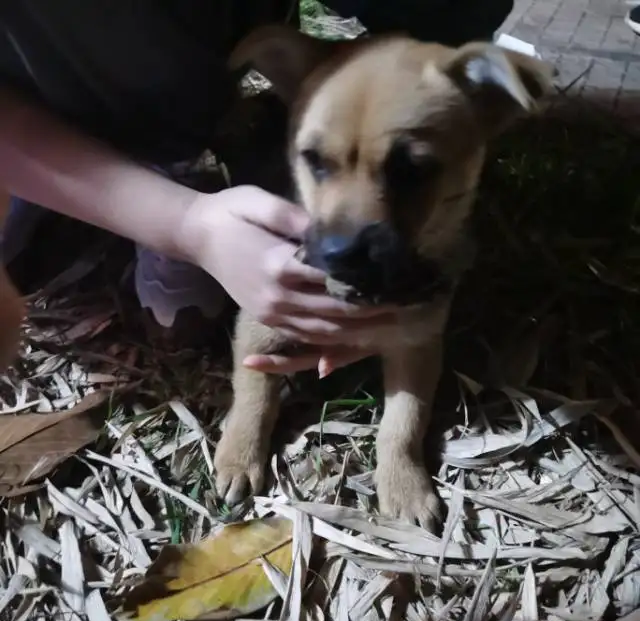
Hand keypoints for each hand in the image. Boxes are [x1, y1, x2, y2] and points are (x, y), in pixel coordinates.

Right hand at [184, 186, 393, 372]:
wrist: (197, 236)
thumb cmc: (233, 213)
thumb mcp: (263, 202)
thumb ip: (298, 219)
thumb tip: (334, 232)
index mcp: (279, 264)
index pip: (334, 280)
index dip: (369, 284)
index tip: (399, 282)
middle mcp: (278, 297)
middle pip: (336, 311)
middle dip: (374, 312)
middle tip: (408, 308)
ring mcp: (272, 313)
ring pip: (324, 331)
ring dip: (360, 331)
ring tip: (392, 325)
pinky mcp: (268, 319)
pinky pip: (307, 336)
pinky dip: (335, 339)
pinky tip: (359, 335)